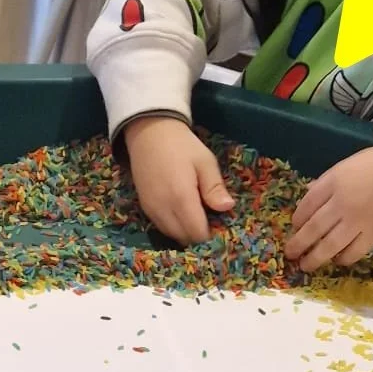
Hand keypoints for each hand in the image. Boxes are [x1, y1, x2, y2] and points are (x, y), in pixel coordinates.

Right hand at [122, 118, 233, 243]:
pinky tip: (183, 213)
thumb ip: (214, 187)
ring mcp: (151, 210)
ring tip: (198, 216)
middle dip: (199, 236)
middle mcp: (164, 209)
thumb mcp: (205, 161)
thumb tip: (227, 208)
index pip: (198, 234)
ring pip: (172, 235)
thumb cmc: (182, 145)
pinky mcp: (145, 207)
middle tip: (211, 221)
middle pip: (185, 239)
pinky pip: (162, 227)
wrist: (149, 132)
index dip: (211, 235)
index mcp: (182, 198)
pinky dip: (174, 227)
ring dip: (186, 232)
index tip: (221, 226)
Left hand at [286, 145, 372, 271]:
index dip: (297, 220)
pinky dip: (343, 258)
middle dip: (298, 244)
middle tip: (290, 254)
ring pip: (329, 245)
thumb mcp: (346, 166)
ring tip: (306, 265)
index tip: (295, 227)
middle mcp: (342, 204)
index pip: (307, 205)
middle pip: (313, 229)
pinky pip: (354, 251)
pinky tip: (337, 260)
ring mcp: (358, 221)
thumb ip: (327, 183)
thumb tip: (310, 197)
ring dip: (315, 258)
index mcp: (333, 182)